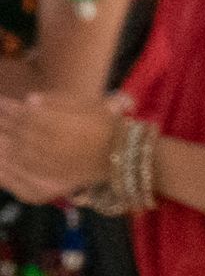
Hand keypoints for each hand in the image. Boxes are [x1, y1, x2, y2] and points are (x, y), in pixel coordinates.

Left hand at [0, 92, 119, 202]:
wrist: (123, 155)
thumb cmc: (107, 125)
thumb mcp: (89, 105)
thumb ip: (58, 101)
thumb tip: (29, 99)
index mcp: (60, 123)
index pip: (26, 114)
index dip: (11, 108)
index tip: (2, 101)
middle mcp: (52, 143)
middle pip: (20, 132)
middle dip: (5, 123)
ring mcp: (52, 161)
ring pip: (20, 151)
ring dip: (6, 142)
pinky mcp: (54, 176)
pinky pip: (28, 168)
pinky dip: (16, 160)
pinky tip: (10, 154)